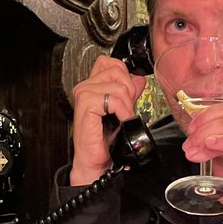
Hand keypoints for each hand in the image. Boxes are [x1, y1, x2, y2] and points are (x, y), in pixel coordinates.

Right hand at [71, 55, 147, 185]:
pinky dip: (122, 110)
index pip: (110, 62)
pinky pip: (112, 99)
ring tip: (123, 118)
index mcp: (92, 86)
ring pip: (117, 86)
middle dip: (129, 91)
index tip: (129, 94)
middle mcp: (85, 87)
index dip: (125, 74)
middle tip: (126, 110)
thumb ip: (128, 94)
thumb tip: (139, 79)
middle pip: (117, 71)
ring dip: (126, 104)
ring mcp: (83, 95)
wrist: (96, 161)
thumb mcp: (121, 111)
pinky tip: (120, 120)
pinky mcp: (85, 105)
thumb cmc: (104, 141)